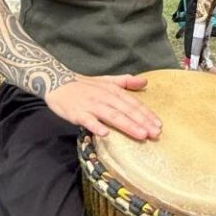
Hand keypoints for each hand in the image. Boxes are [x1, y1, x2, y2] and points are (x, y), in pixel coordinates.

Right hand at [45, 74, 161, 139]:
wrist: (57, 82)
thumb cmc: (84, 85)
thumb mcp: (107, 80)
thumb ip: (126, 82)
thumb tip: (145, 82)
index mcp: (113, 91)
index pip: (134, 103)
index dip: (147, 114)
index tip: (159, 125)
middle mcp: (105, 97)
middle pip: (127, 111)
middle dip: (143, 122)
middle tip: (156, 133)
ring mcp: (91, 105)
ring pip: (112, 116)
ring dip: (128, 125)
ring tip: (141, 134)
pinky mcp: (77, 113)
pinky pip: (87, 120)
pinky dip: (96, 126)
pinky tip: (105, 134)